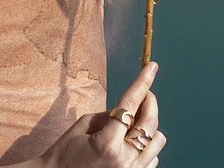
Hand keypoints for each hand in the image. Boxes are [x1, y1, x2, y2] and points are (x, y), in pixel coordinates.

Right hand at [38, 62, 165, 167]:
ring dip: (149, 126)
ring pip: (157, 141)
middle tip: (144, 95)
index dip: (143, 82)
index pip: (130, 104)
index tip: (152, 66)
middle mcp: (124, 160)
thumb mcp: (84, 125)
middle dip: (150, 102)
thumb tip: (130, 108)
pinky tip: (132, 143)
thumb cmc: (66, 151)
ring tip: (133, 124)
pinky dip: (147, 146)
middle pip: (150, 122)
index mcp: (108, 143)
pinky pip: (153, 159)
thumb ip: (110, 115)